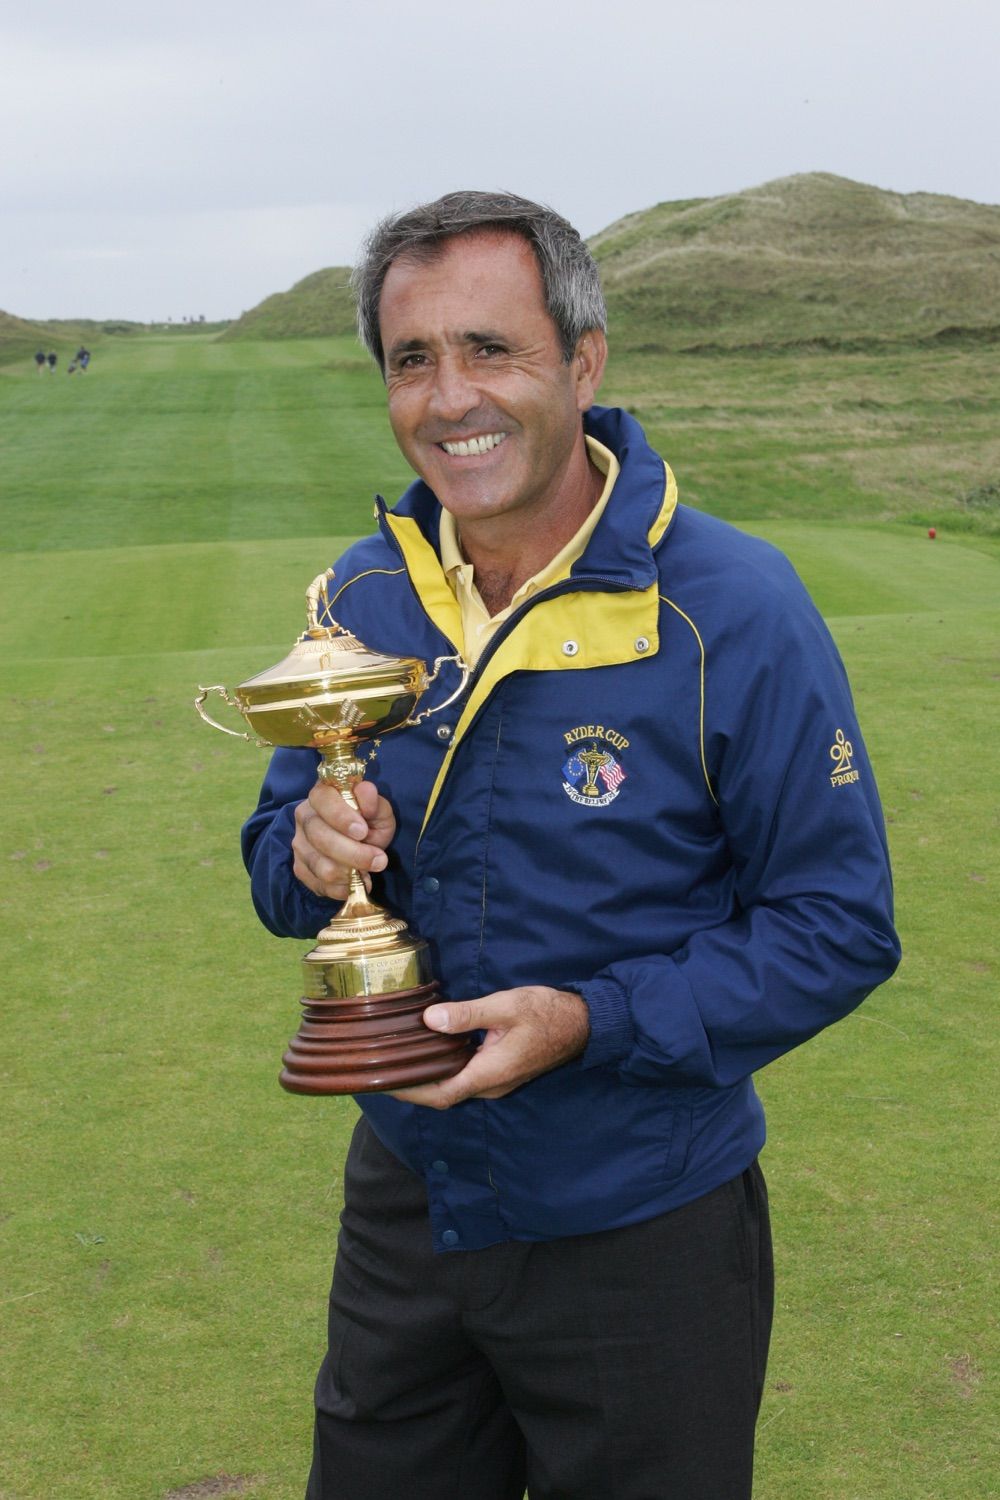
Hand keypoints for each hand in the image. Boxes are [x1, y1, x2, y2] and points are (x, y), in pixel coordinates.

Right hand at [292, 779, 395, 901]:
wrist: (358, 844)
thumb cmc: (367, 822)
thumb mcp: (378, 811)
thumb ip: (375, 802)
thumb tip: (366, 793)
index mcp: (322, 795)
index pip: (323, 800)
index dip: (341, 817)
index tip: (363, 831)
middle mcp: (304, 817)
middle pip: (320, 837)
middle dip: (354, 853)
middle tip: (379, 860)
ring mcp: (299, 844)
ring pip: (321, 866)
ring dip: (351, 873)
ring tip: (368, 871)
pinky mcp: (300, 868)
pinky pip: (320, 885)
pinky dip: (342, 888)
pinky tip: (355, 881)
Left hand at [390, 986, 590, 1107]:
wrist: (581, 1024)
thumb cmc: (546, 1013)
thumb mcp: (506, 1006)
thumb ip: (467, 1014)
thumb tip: (430, 1020)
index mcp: (490, 1073)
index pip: (441, 1094)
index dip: (410, 1093)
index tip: (383, 1083)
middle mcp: (491, 1085)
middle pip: (443, 1095)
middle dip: (412, 1087)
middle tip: (382, 1069)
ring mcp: (497, 1082)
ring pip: (453, 1087)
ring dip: (426, 1079)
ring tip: (399, 1060)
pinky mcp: (500, 1073)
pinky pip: (464, 1078)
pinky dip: (443, 1070)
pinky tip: (431, 1051)